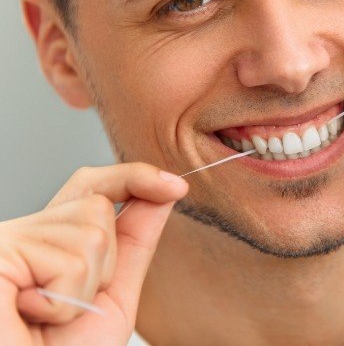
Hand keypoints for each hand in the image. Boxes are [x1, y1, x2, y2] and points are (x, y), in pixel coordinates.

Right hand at [0, 163, 187, 344]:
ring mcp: (10, 237)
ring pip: (91, 235)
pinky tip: (29, 315)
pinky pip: (69, 263)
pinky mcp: (0, 251)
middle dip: (105, 263)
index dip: (134, 178)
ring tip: (47, 316)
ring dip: (83, 290)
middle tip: (69, 307)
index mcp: (53, 238)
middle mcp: (28, 231)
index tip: (175, 186)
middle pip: (97, 206)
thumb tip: (165, 190)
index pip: (94, 187)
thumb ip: (136, 241)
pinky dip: (63, 305)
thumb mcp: (113, 295)